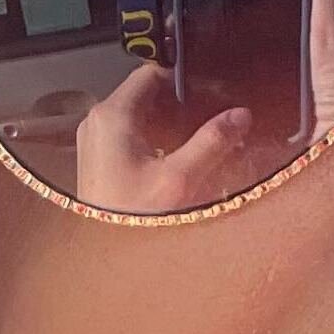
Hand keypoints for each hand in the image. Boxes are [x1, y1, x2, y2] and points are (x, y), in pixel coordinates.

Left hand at [71, 58, 255, 212]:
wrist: (101, 260)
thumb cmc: (129, 220)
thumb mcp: (180, 180)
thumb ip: (212, 142)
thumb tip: (239, 115)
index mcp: (113, 116)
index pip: (150, 73)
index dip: (181, 77)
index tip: (208, 88)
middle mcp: (97, 123)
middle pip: (145, 94)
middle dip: (179, 102)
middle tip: (210, 113)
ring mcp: (95, 142)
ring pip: (138, 116)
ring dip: (169, 123)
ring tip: (199, 136)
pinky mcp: (99, 162)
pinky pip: (130, 136)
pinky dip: (154, 139)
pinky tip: (176, 158)